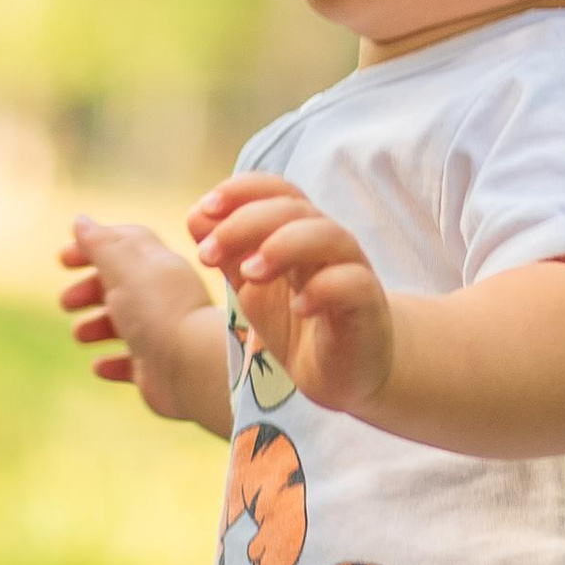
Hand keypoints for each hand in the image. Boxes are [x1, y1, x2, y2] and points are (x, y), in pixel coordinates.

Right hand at [57, 217, 225, 428]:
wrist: (192, 366)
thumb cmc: (158, 310)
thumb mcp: (123, 267)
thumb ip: (100, 244)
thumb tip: (80, 221)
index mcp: (158, 266)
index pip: (124, 246)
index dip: (92, 247)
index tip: (63, 259)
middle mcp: (163, 297)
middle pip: (121, 286)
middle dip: (89, 290)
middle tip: (65, 301)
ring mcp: (163, 334)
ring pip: (125, 324)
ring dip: (97, 326)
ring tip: (80, 335)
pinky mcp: (160, 369)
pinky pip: (133, 364)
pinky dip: (114, 363)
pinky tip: (99, 366)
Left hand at [189, 174, 393, 415]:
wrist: (341, 374)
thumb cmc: (297, 323)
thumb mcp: (251, 287)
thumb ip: (228, 253)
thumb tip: (196, 216)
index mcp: (298, 231)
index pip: (276, 191)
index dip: (241, 190)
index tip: (205, 209)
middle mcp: (327, 243)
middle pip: (294, 208)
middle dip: (245, 223)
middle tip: (208, 254)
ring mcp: (352, 271)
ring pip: (328, 235)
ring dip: (283, 246)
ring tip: (249, 273)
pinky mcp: (368, 307)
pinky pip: (352, 283)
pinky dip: (323, 289)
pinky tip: (298, 307)